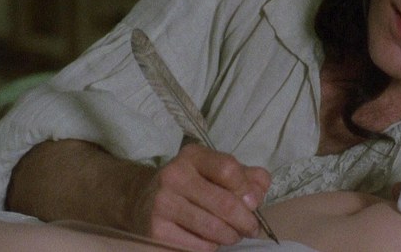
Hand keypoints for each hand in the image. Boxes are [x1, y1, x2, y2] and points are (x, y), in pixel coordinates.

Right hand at [132, 143, 270, 250]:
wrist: (141, 200)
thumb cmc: (190, 185)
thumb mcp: (214, 171)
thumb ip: (245, 176)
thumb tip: (259, 192)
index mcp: (193, 156)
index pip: (228, 168)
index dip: (247, 189)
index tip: (254, 202)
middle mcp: (174, 175)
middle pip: (225, 203)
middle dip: (246, 221)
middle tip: (251, 228)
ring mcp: (163, 203)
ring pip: (214, 228)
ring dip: (232, 236)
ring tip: (233, 235)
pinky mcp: (157, 230)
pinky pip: (199, 246)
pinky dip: (212, 246)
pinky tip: (210, 240)